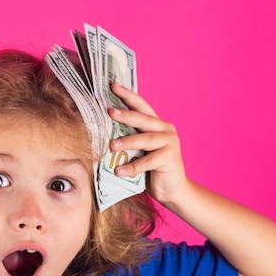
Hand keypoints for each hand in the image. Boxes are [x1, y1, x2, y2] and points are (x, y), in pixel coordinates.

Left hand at [108, 83, 187, 206]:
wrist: (172, 190)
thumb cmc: (151, 170)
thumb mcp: (139, 151)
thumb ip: (129, 140)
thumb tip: (103, 134)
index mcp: (157, 125)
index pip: (141, 106)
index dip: (128, 96)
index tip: (113, 86)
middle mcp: (165, 130)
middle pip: (144, 119)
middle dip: (126, 115)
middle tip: (110, 112)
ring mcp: (170, 143)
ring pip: (145, 139)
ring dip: (127, 142)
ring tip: (111, 146)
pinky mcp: (170, 158)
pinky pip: (148, 161)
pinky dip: (132, 166)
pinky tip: (118, 171)